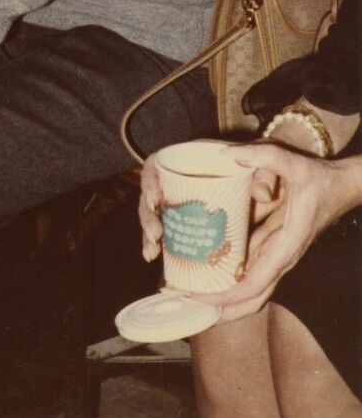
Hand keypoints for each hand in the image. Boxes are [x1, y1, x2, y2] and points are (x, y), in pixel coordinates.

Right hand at [140, 147, 283, 266]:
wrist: (270, 184)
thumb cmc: (262, 171)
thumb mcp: (264, 167)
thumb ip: (265, 174)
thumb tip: (264, 195)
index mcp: (190, 161)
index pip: (158, 165)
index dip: (149, 181)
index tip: (154, 199)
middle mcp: (181, 180)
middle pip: (152, 195)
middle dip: (147, 216)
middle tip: (156, 235)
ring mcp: (184, 202)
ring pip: (156, 216)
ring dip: (149, 235)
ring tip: (152, 253)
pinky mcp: (191, 222)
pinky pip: (168, 231)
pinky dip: (160, 244)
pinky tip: (155, 257)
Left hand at [203, 144, 361, 321]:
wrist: (341, 186)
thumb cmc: (319, 178)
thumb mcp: (293, 162)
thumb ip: (265, 156)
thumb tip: (228, 154)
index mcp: (286, 247)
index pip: (253, 285)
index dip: (225, 297)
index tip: (197, 299)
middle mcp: (281, 258)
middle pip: (251, 299)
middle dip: (219, 309)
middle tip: (182, 304)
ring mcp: (276, 254)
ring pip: (249, 288)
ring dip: (222, 296)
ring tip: (186, 292)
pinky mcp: (272, 246)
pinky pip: (249, 269)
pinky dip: (228, 276)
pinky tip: (204, 269)